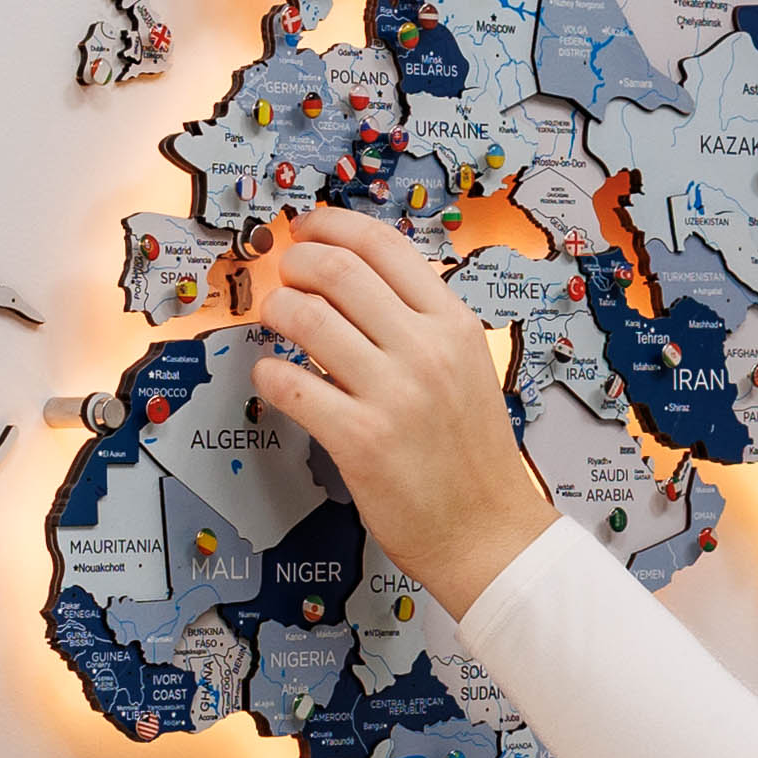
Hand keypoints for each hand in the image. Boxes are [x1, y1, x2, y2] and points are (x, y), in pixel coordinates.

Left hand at [249, 209, 557, 618]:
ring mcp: (393, 394)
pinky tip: (272, 377)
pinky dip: (269, 373)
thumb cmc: (470, 454)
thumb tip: (357, 279)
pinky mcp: (360, 439)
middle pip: (338, 271)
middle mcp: (425, 350)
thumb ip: (421, 322)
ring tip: (275, 321)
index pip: (385, 246)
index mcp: (453, 325)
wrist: (488, 532)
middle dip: (295, 263)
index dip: (333, 226)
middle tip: (283, 274)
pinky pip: (291, 385)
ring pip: (307, 319)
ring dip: (276, 310)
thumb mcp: (465, 367)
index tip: (308, 228)